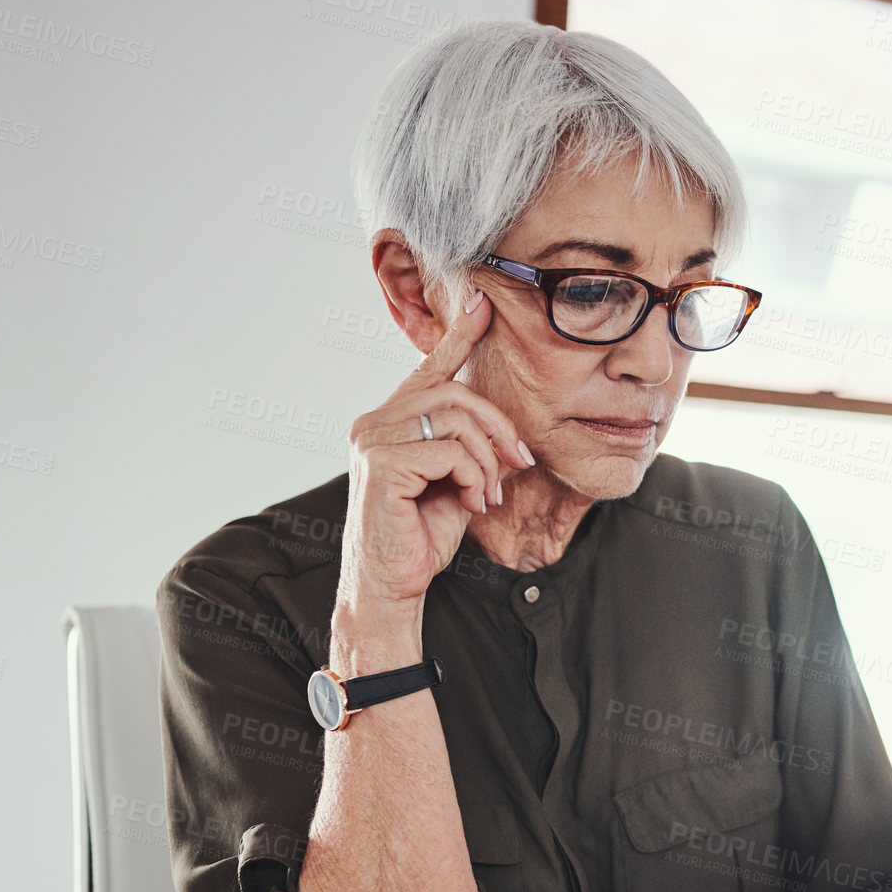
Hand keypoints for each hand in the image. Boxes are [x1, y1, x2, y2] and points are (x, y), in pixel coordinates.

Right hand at [337, 290, 534, 613]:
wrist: (393, 586)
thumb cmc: (421, 536)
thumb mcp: (456, 481)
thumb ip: (471, 448)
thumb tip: (506, 431)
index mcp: (390, 420)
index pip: (429, 369)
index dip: (458, 336)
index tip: (483, 305)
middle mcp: (374, 422)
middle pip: (455, 393)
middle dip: (499, 428)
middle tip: (518, 463)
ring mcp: (372, 440)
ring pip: (457, 421)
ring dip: (487, 461)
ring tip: (487, 494)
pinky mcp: (381, 464)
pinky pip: (450, 451)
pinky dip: (473, 477)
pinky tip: (470, 503)